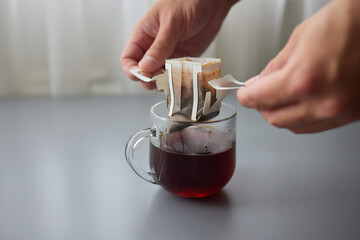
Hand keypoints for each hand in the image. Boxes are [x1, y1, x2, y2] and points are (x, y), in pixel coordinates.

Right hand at [120, 0, 236, 88]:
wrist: (212, 2)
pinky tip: (183, 77)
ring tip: (174, 77)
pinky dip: (179, 80)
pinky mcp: (182, 61)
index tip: (144, 75)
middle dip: (149, 79)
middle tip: (161, 78)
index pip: (128, 59)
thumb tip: (146, 66)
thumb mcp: (172, 23)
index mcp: (143, 35)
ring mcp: (168, 56)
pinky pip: (176, 75)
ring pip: (159, 77)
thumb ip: (160, 46)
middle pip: (143, 73)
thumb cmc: (188, 2)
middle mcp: (153, 48)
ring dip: (165, 82)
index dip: (133, 71)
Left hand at [237, 0, 359, 133]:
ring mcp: (339, 112)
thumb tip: (260, 83)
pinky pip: (314, 126)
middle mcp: (323, 102)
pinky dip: (300, 117)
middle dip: (261, 106)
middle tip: (258, 94)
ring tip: (278, 97)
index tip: (244, 93)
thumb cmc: (350, 23)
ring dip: (280, 113)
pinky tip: (299, 102)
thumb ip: (275, 66)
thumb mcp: (301, 38)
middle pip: (274, 118)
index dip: (246, 96)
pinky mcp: (351, 115)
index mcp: (305, 79)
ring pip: (294, 126)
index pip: (259, 99)